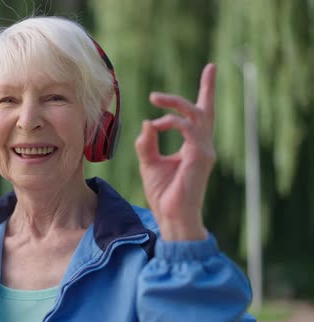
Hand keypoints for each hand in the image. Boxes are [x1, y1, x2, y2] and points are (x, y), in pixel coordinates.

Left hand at [135, 64, 216, 240]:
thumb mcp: (149, 163)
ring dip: (174, 103)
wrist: (171, 217)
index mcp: (193, 147)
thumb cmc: (163, 194)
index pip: (201, 116)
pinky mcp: (200, 156)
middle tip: (206, 68)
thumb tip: (147, 123)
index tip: (211, 69)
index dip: (207, 92)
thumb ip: (147, 143)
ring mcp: (205, 151)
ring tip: (154, 98)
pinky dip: (172, 122)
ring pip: (196, 115)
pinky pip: (188, 129)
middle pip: (205, 110)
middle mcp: (203, 146)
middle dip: (207, 87)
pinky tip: (157, 125)